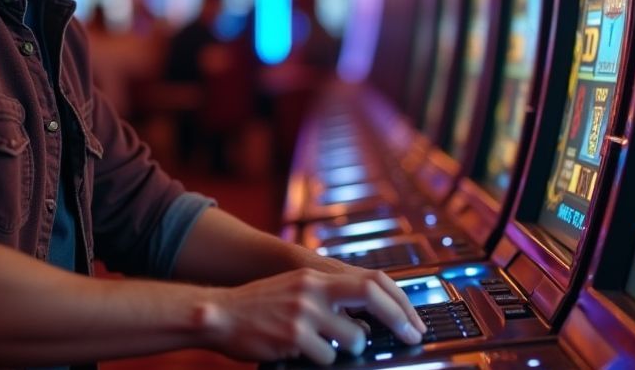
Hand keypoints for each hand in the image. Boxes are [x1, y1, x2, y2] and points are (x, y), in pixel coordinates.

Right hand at [199, 267, 426, 364]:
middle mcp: (313, 289)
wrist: (221, 313)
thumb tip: (370, 317)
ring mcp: (304, 313)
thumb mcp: (297, 287)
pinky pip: (328, 358)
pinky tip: (302, 350)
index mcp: (317, 275)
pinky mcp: (293, 337)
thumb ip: (329, 295)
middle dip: (398, 319)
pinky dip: (322, 359)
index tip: (413, 320)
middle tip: (410, 336)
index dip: (399, 300)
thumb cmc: (260, 306)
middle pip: (371, 297)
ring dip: (351, 348)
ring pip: (353, 338)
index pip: (371, 279)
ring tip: (328, 345)